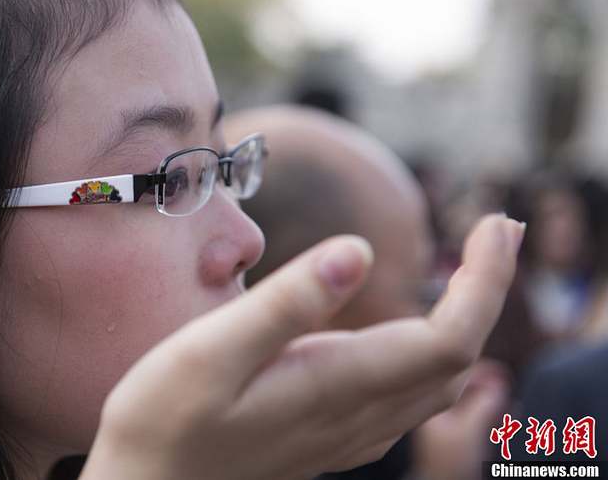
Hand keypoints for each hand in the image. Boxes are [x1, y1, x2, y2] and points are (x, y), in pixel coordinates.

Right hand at [80, 214, 524, 479]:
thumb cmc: (164, 423)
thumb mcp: (209, 352)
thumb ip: (286, 304)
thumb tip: (359, 250)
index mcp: (336, 384)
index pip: (449, 337)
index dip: (485, 280)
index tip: (493, 224)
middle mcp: (356, 415)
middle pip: (456, 356)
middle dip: (488, 289)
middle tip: (495, 231)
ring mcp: (345, 433)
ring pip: (437, 382)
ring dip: (466, 318)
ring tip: (470, 266)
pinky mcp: (327, 436)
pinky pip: (408, 400)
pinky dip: (434, 352)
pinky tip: (414, 333)